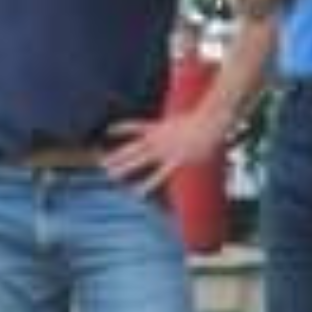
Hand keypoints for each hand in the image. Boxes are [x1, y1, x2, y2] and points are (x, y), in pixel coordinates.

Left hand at [101, 111, 218, 191]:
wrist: (208, 122)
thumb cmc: (205, 118)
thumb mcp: (189, 118)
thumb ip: (185, 123)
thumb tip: (189, 122)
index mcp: (159, 128)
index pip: (135, 127)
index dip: (122, 128)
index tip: (108, 130)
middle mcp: (157, 139)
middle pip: (133, 148)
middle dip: (118, 156)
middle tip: (102, 164)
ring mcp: (164, 150)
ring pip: (139, 159)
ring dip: (124, 167)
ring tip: (111, 175)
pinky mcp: (175, 161)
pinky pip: (159, 175)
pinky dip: (147, 184)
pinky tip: (137, 193)